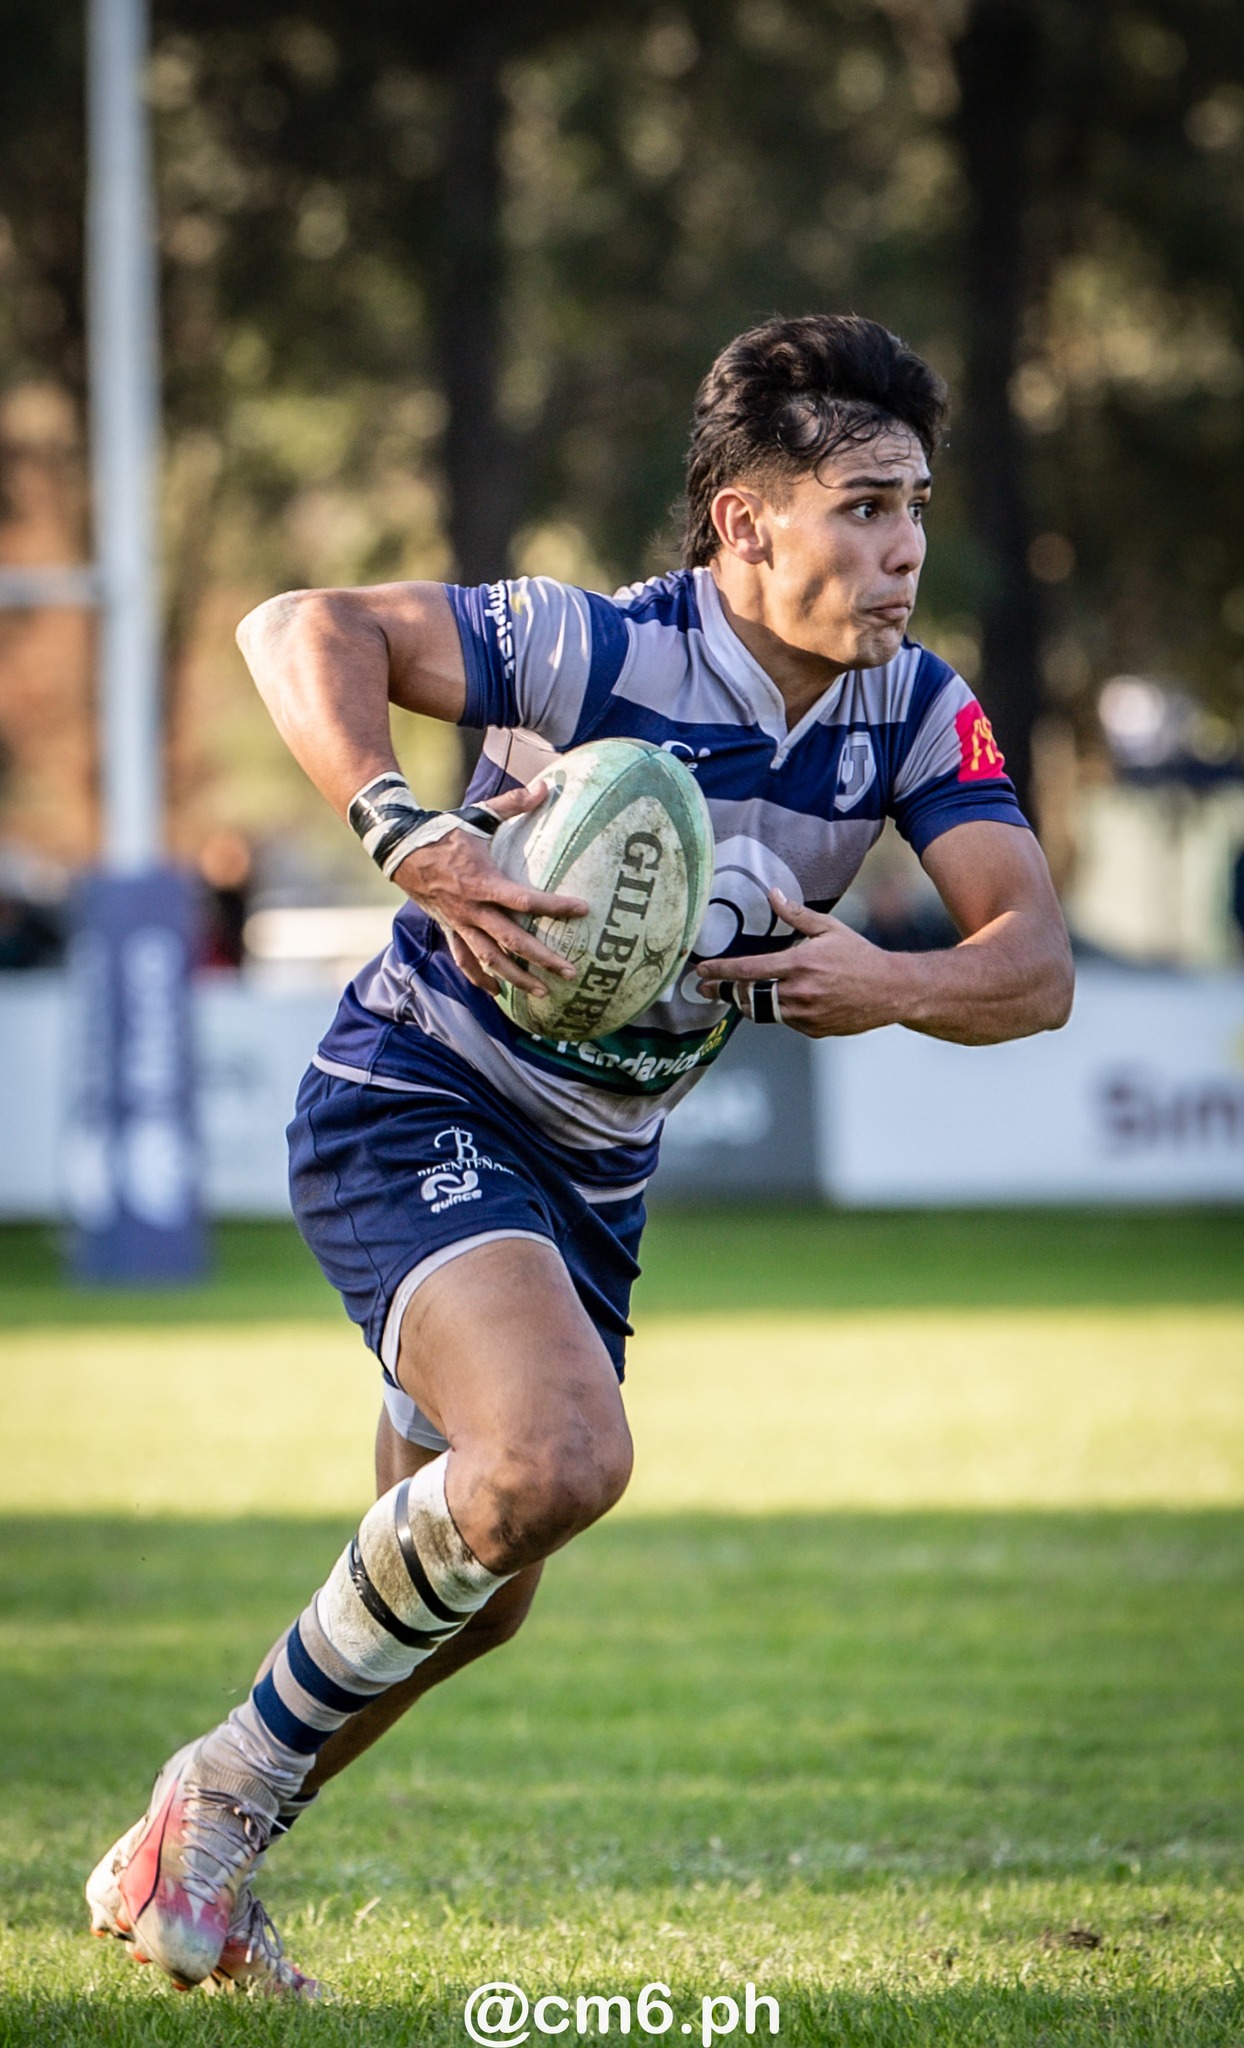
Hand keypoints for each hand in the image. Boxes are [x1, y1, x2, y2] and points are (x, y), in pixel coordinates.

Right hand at [392, 782, 586, 998]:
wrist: (400, 849)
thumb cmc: (443, 831)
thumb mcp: (478, 816)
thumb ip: (513, 804)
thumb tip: (545, 787)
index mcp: (483, 882)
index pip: (525, 901)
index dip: (554, 907)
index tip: (583, 910)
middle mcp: (472, 910)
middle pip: (512, 941)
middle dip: (542, 959)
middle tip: (570, 972)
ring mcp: (460, 924)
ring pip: (490, 959)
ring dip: (517, 978)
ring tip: (543, 993)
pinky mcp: (450, 929)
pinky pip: (465, 960)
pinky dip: (480, 978)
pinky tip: (497, 993)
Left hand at [696, 889, 901, 1036]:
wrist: (890, 991)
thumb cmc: (860, 957)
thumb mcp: (830, 929)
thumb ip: (797, 915)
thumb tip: (773, 895)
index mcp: (799, 965)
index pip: (748, 970)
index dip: (720, 971)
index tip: (701, 971)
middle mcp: (798, 993)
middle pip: (747, 996)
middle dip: (723, 992)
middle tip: (706, 988)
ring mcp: (805, 1015)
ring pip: (762, 1013)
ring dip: (746, 1003)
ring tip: (735, 994)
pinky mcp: (812, 1030)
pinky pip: (784, 1022)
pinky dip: (775, 1012)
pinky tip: (775, 1001)